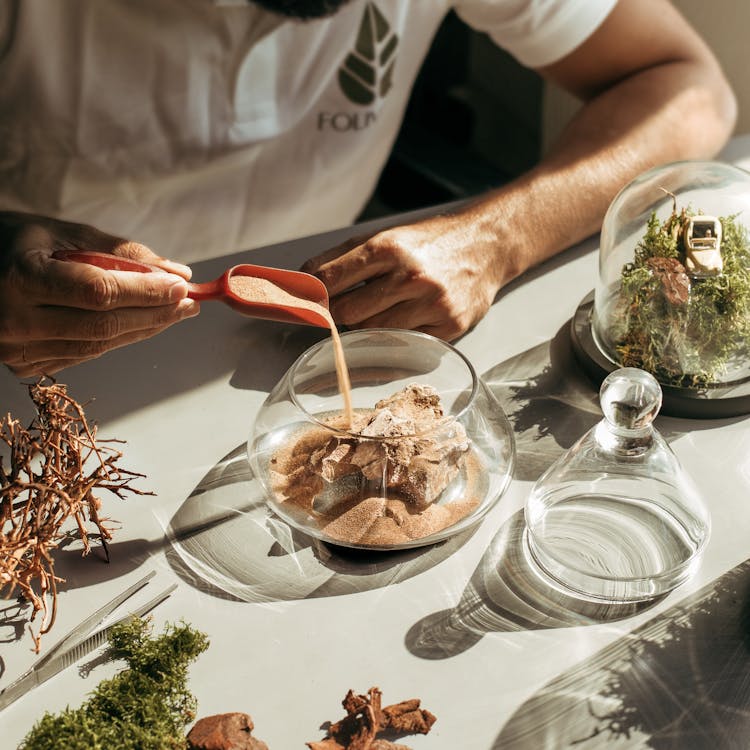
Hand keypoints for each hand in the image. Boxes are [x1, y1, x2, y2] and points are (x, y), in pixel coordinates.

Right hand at [0, 213, 199, 376]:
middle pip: (104, 325)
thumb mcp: (63, 234)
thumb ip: (119, 253)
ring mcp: (16, 349)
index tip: (180, 286)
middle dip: (155, 314)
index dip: (145, 292)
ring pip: (98, 345)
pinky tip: (142, 325)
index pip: (99, 292)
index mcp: (21, 277)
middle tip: (189, 302)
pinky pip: (84, 354)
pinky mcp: (24, 364)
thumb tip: (175, 272)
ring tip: (175, 313)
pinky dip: (118, 340)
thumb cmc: (16, 243)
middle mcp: (15, 320)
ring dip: (143, 330)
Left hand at [300, 213, 504, 340]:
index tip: (309, 300)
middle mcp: (409, 276)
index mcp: (388, 247)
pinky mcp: (448, 326)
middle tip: (348, 305)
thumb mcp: (386, 236)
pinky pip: (404, 344)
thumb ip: (341, 258)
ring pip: (373, 332)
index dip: (312, 293)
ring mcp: (431, 304)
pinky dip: (397, 336)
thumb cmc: (429, 242)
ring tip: (382, 308)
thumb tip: (303, 281)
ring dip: (368, 325)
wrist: (487, 246)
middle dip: (340, 312)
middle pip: (347, 312)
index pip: (329, 279)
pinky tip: (407, 318)